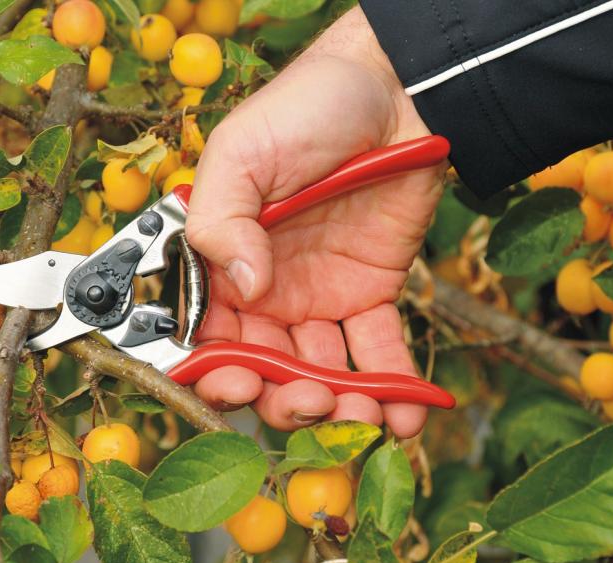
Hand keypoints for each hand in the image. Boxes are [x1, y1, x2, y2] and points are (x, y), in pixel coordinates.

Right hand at [185, 7, 446, 436]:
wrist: (395, 93)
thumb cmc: (307, 109)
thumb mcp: (243, 152)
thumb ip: (221, 219)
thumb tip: (243, 289)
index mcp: (222, 260)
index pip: (206, 333)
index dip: (216, 370)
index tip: (238, 388)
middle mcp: (264, 289)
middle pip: (264, 367)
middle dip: (282, 399)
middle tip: (309, 401)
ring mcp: (318, 297)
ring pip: (319, 371)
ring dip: (339, 407)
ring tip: (364, 418)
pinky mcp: (370, 294)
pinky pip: (378, 351)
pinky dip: (393, 388)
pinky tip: (406, 417)